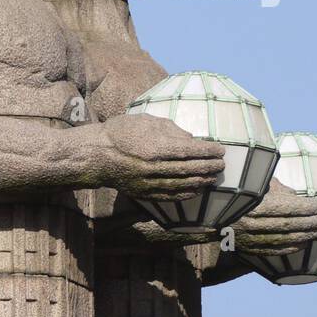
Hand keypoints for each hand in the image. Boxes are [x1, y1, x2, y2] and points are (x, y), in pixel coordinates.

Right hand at [101, 115, 224, 200]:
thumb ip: (169, 129)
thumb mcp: (144, 121)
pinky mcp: (143, 192)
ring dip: (201, 181)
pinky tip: (196, 190)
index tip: (220, 149)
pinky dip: (186, 193)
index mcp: (155, 147)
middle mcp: (154, 167)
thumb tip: (190, 138)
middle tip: (222, 164)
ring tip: (214, 177)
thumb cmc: (119, 133)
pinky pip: (169, 195)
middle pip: (190, 168)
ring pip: (182, 184)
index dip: (208, 151)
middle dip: (209, 166)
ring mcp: (149, 182)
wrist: (95, 155)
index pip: (190, 150)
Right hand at [231, 178, 316, 255]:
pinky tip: (303, 243)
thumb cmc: (234, 193)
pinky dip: (290, 248)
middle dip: (309, 222)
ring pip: (282, 238)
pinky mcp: (246, 248)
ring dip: (304, 235)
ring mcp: (248, 237)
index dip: (307, 207)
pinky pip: (272, 251)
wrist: (207, 214)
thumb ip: (274, 188)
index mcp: (251, 204)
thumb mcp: (252, 183)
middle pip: (287, 224)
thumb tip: (295, 195)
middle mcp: (249, 223)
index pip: (286, 207)